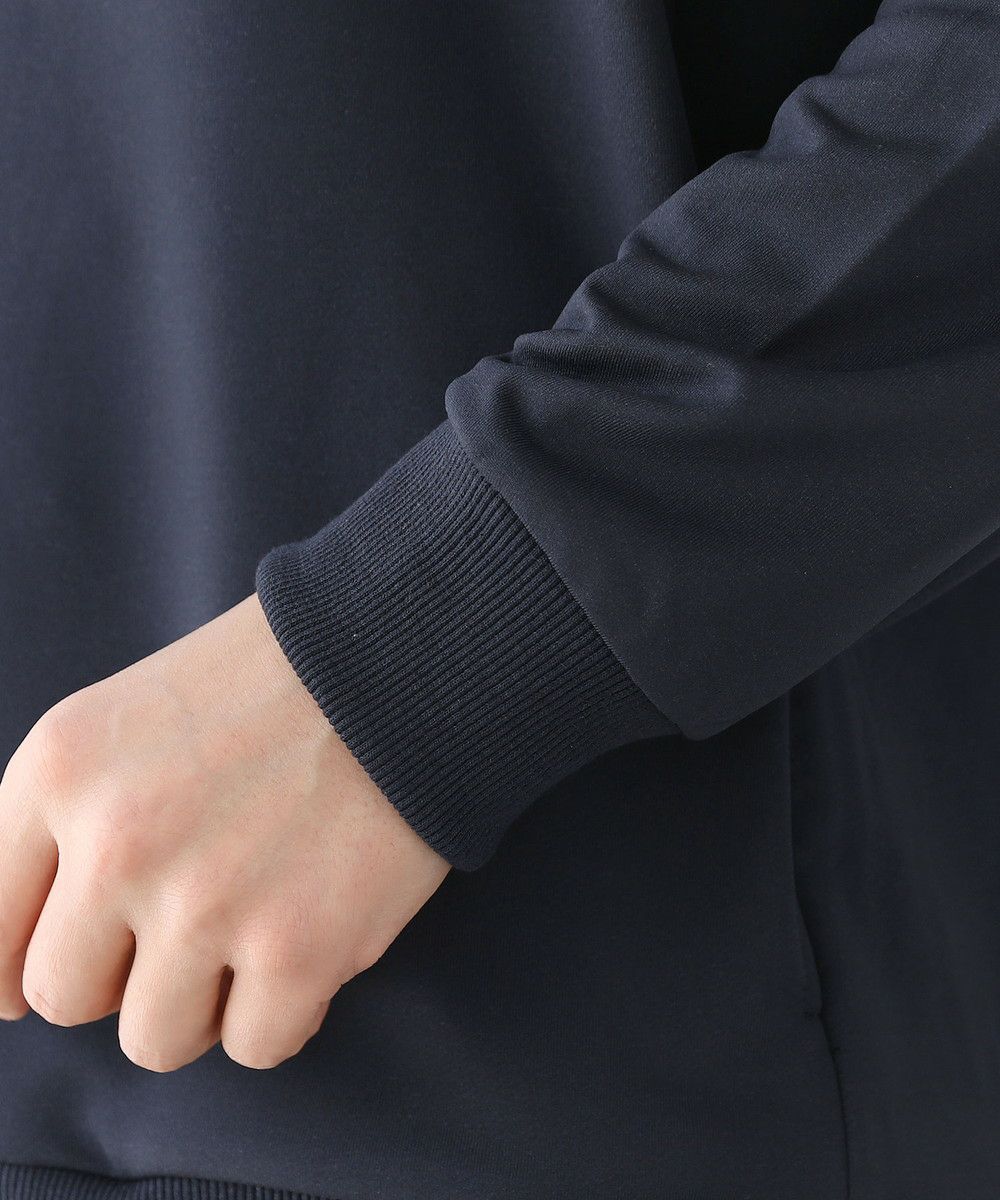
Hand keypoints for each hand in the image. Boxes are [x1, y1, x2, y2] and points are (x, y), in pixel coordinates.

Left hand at [0, 593, 450, 1070]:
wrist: (402, 658)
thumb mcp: (129, 716)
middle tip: (190, 924)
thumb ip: (63, 826)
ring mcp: (207, 903)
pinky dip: (285, 1009)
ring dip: (205, 1000)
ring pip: (156, 1039)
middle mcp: (118, 845)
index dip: (18, 967)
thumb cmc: (272, 683)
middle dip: (124, 975)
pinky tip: (310, 941)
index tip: (73, 967)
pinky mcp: (299, 949)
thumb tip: (10, 986)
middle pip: (66, 996)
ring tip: (256, 927)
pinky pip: (256, 1046)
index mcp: (61, 772)